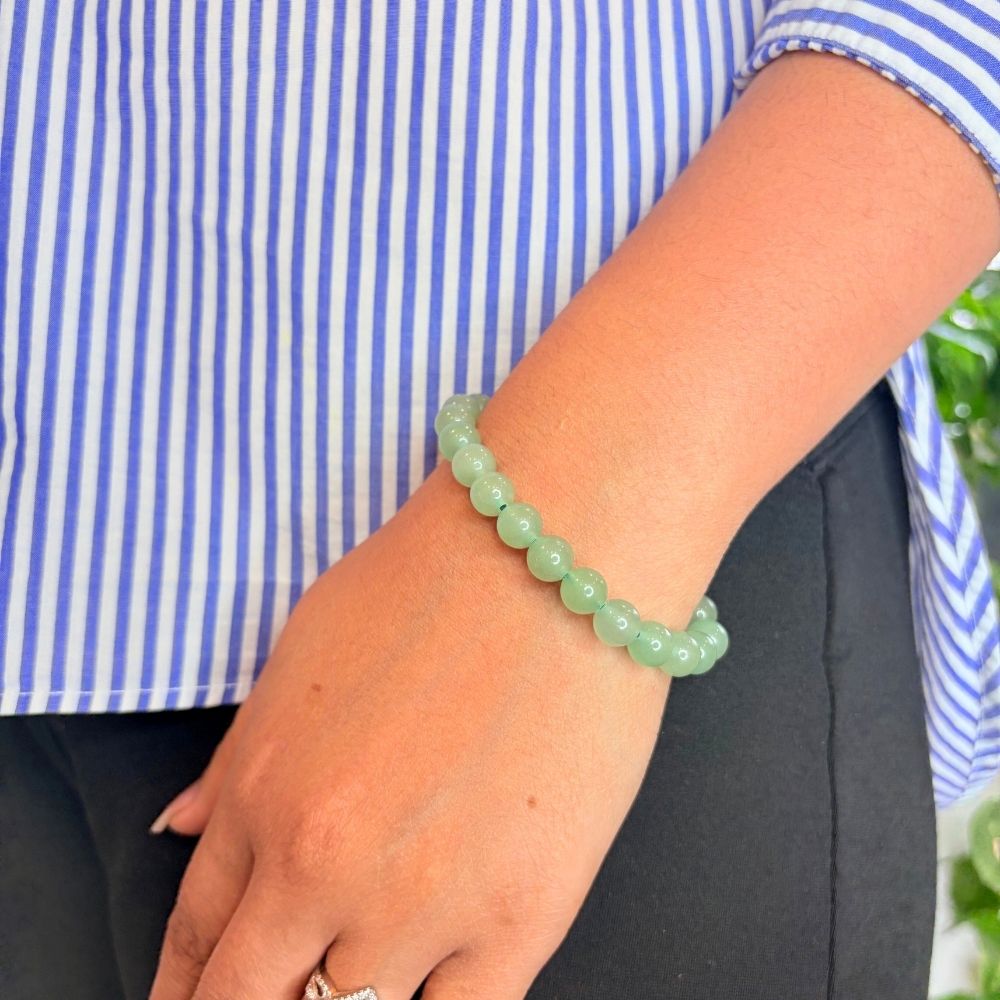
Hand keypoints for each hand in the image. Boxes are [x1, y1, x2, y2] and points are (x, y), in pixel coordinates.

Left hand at [149, 460, 672, 999]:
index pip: (196, 933)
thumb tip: (182, 824)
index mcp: (263, 792)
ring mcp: (421, 901)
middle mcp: (323, 862)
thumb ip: (237, 755)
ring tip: (367, 970)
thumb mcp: (302, 650)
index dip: (190, 983)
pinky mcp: (520, 918)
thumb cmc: (434, 580)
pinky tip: (431, 987)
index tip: (200, 998)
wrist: (553, 553)